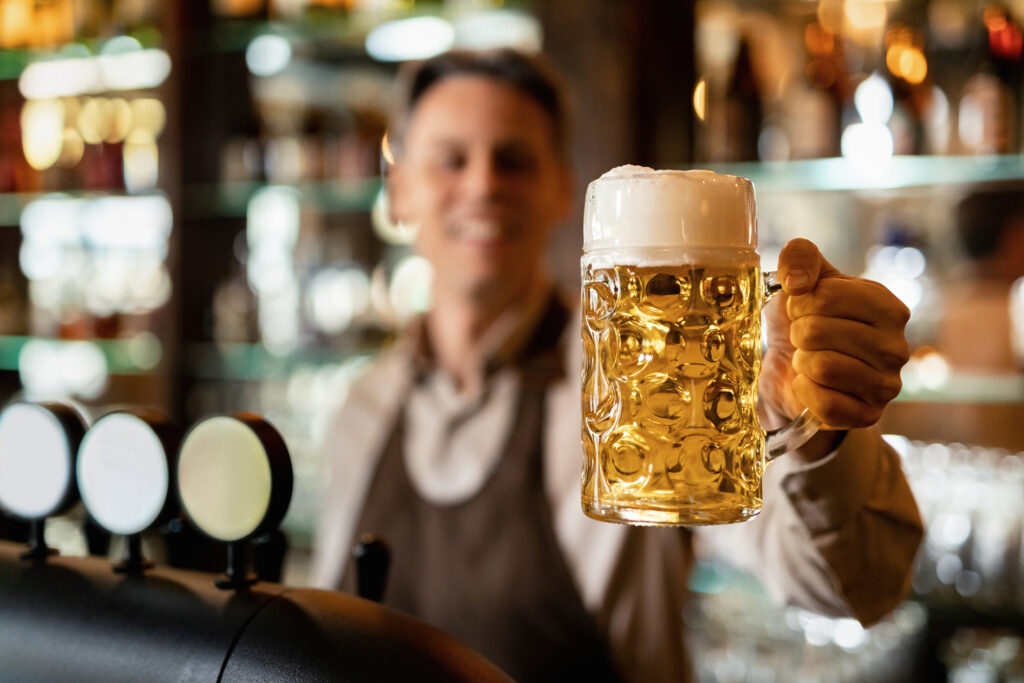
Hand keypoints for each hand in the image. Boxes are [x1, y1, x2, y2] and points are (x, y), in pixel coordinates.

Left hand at [761, 238, 909, 440]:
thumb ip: (800, 256)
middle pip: (818, 332)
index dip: (799, 302)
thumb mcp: (801, 280)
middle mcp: (896, 346)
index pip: (827, 295)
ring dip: (801, 362)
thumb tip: (798, 282)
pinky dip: (805, 392)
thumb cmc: (803, 320)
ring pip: (823, 367)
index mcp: (887, 306)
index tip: (801, 309)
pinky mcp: (868, 415)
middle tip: (803, 338)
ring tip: (808, 359)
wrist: (793, 370)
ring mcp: (887, 384)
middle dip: (797, 334)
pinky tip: (809, 384)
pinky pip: (825, 404)